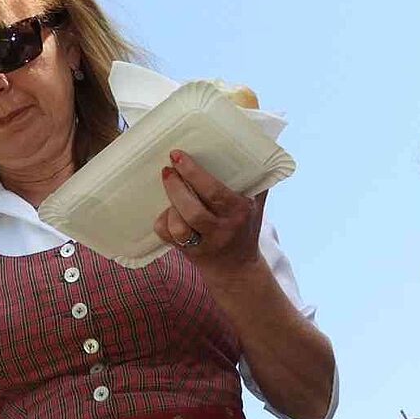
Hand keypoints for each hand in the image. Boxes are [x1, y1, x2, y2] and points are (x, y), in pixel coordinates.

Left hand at [153, 151, 266, 282]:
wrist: (237, 269)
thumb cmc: (245, 229)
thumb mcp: (257, 206)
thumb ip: (256, 182)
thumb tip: (255, 149)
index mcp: (239, 213)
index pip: (214, 192)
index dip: (193, 173)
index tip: (178, 156)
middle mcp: (221, 230)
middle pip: (193, 210)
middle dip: (176, 187)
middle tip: (168, 170)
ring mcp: (203, 244)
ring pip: (179, 227)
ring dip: (169, 206)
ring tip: (169, 188)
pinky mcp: (188, 253)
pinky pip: (167, 237)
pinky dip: (163, 222)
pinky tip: (166, 210)